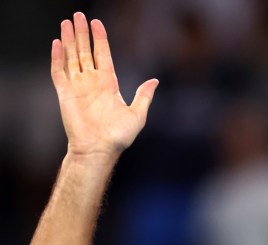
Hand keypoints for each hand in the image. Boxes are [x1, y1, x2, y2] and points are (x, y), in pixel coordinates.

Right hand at [51, 13, 158, 158]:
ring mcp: (78, 87)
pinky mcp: (65, 94)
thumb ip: (144, 96)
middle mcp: (92, 83)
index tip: (97, 23)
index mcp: (108, 85)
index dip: (100, 39)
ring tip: (67, 22)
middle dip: (82, 34)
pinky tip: (57, 43)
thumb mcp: (137, 115)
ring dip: (69, 40)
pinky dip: (57, 57)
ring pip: (72, 58)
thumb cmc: (118, 137)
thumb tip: (154, 81)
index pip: (103, 56)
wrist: (98, 150)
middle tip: (78, 15)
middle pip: (85, 52)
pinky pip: (59, 72)